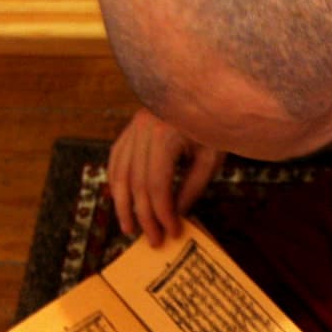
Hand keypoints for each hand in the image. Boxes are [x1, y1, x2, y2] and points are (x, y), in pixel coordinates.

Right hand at [108, 109, 223, 245]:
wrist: (210, 92)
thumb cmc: (215, 125)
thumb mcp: (210, 158)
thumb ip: (192, 188)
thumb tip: (175, 217)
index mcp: (165, 134)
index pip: (157, 184)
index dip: (162, 212)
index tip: (171, 232)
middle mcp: (143, 128)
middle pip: (137, 182)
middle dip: (144, 215)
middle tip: (153, 239)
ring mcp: (134, 125)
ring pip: (119, 172)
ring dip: (122, 204)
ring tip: (129, 228)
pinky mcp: (131, 126)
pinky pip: (117, 157)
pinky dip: (116, 181)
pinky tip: (120, 200)